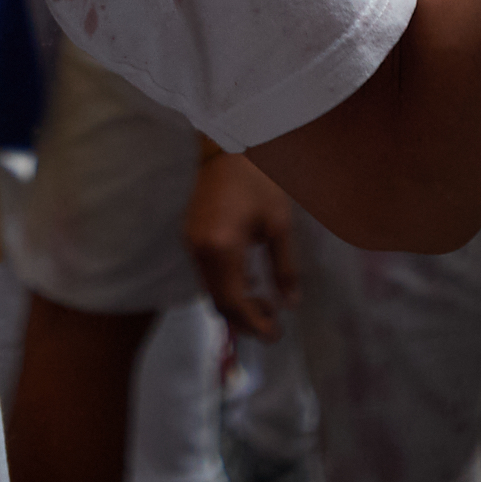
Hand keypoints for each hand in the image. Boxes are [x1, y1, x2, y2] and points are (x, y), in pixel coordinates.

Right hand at [181, 148, 297, 340]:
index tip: (277, 335)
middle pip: (218, 302)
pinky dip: (226, 286)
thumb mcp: (279, 224)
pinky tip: (249, 281)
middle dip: (245, 319)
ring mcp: (190, 243)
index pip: (235, 302)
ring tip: (265, 302)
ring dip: (235, 304)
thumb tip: (291, 303)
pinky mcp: (190, 235)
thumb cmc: (259, 180)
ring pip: (210, 290)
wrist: (226, 146)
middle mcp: (200, 250)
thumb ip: (284, 268)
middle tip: (274, 324)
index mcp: (222, 248)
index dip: (255, 324)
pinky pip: (206, 274)